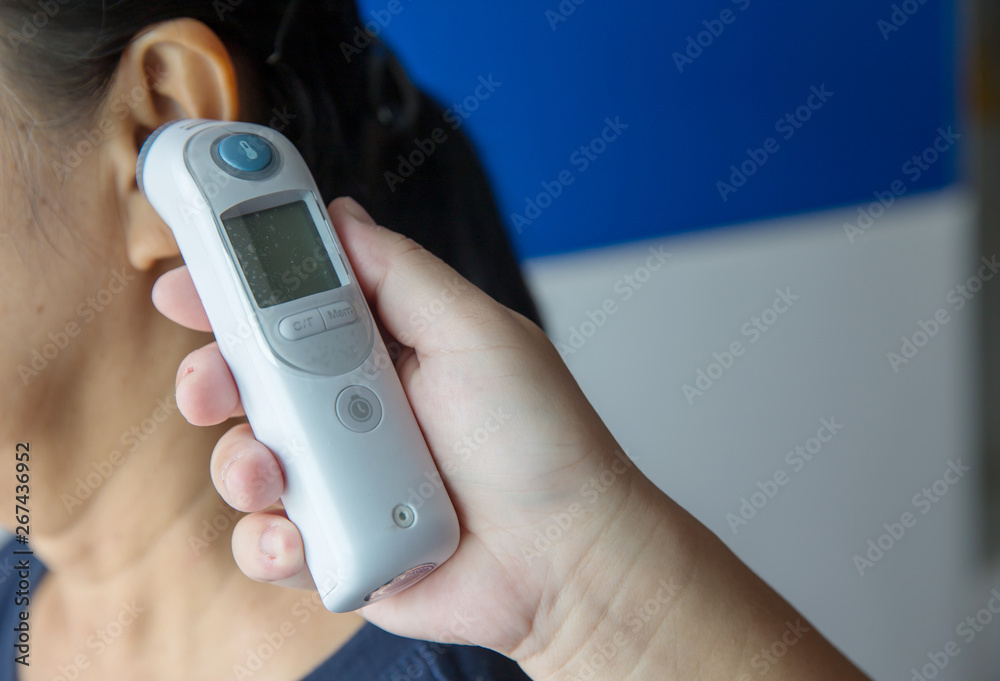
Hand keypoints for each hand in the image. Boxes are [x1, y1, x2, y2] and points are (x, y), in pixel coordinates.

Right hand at [151, 197, 667, 671]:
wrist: (564, 556)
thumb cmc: (539, 441)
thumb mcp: (476, 332)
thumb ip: (401, 273)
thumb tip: (342, 215)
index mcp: (382, 349)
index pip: (290, 307)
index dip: (234, 290)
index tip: (189, 278)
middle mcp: (352, 409)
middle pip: (249, 382)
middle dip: (212, 378)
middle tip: (210, 383)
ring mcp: (340, 480)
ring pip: (244, 462)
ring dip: (239, 464)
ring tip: (273, 472)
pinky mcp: (334, 545)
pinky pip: (267, 542)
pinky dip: (269, 542)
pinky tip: (302, 539)